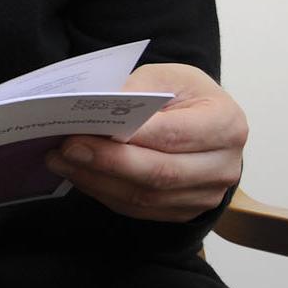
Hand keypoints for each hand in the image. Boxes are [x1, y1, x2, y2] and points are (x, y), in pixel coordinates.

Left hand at [45, 63, 246, 221]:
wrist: (205, 121)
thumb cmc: (183, 94)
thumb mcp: (165, 77)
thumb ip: (134, 91)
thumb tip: (94, 109)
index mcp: (226, 123)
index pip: (172, 135)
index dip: (127, 138)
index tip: (83, 131)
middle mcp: (224, 165)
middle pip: (159, 173)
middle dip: (106, 162)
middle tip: (64, 150)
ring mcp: (207, 194)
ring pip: (146, 197)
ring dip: (97, 181)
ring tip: (61, 161)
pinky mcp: (186, 211)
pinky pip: (140, 209)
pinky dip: (105, 193)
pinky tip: (79, 175)